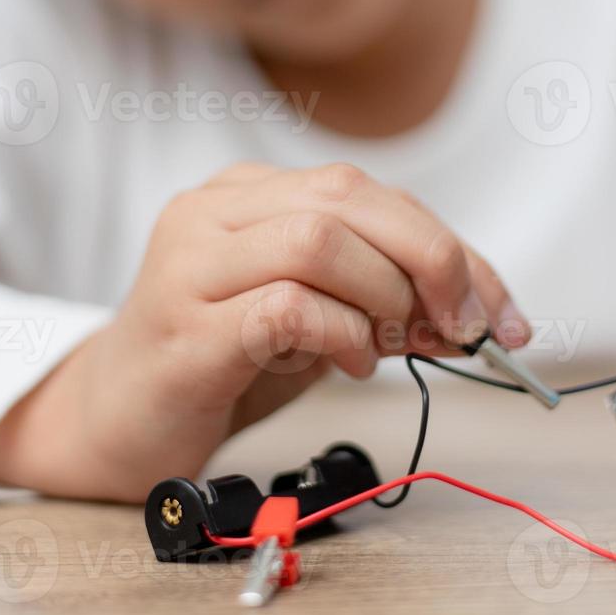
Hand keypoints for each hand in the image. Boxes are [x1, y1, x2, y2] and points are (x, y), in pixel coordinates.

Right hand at [0, 163, 525, 499]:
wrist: (114, 422)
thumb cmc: (220, 363)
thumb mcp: (314, 318)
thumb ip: (381, 299)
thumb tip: (476, 310)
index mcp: (247, 192)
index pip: (368, 191)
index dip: (448, 246)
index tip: (501, 309)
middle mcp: (213, 210)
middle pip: (348, 198)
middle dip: (433, 260)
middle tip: (468, 326)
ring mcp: (190, 263)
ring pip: (319, 238)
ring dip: (386, 295)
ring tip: (392, 343)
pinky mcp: (184, 327)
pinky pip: (286, 305)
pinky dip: (341, 332)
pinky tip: (349, 362)